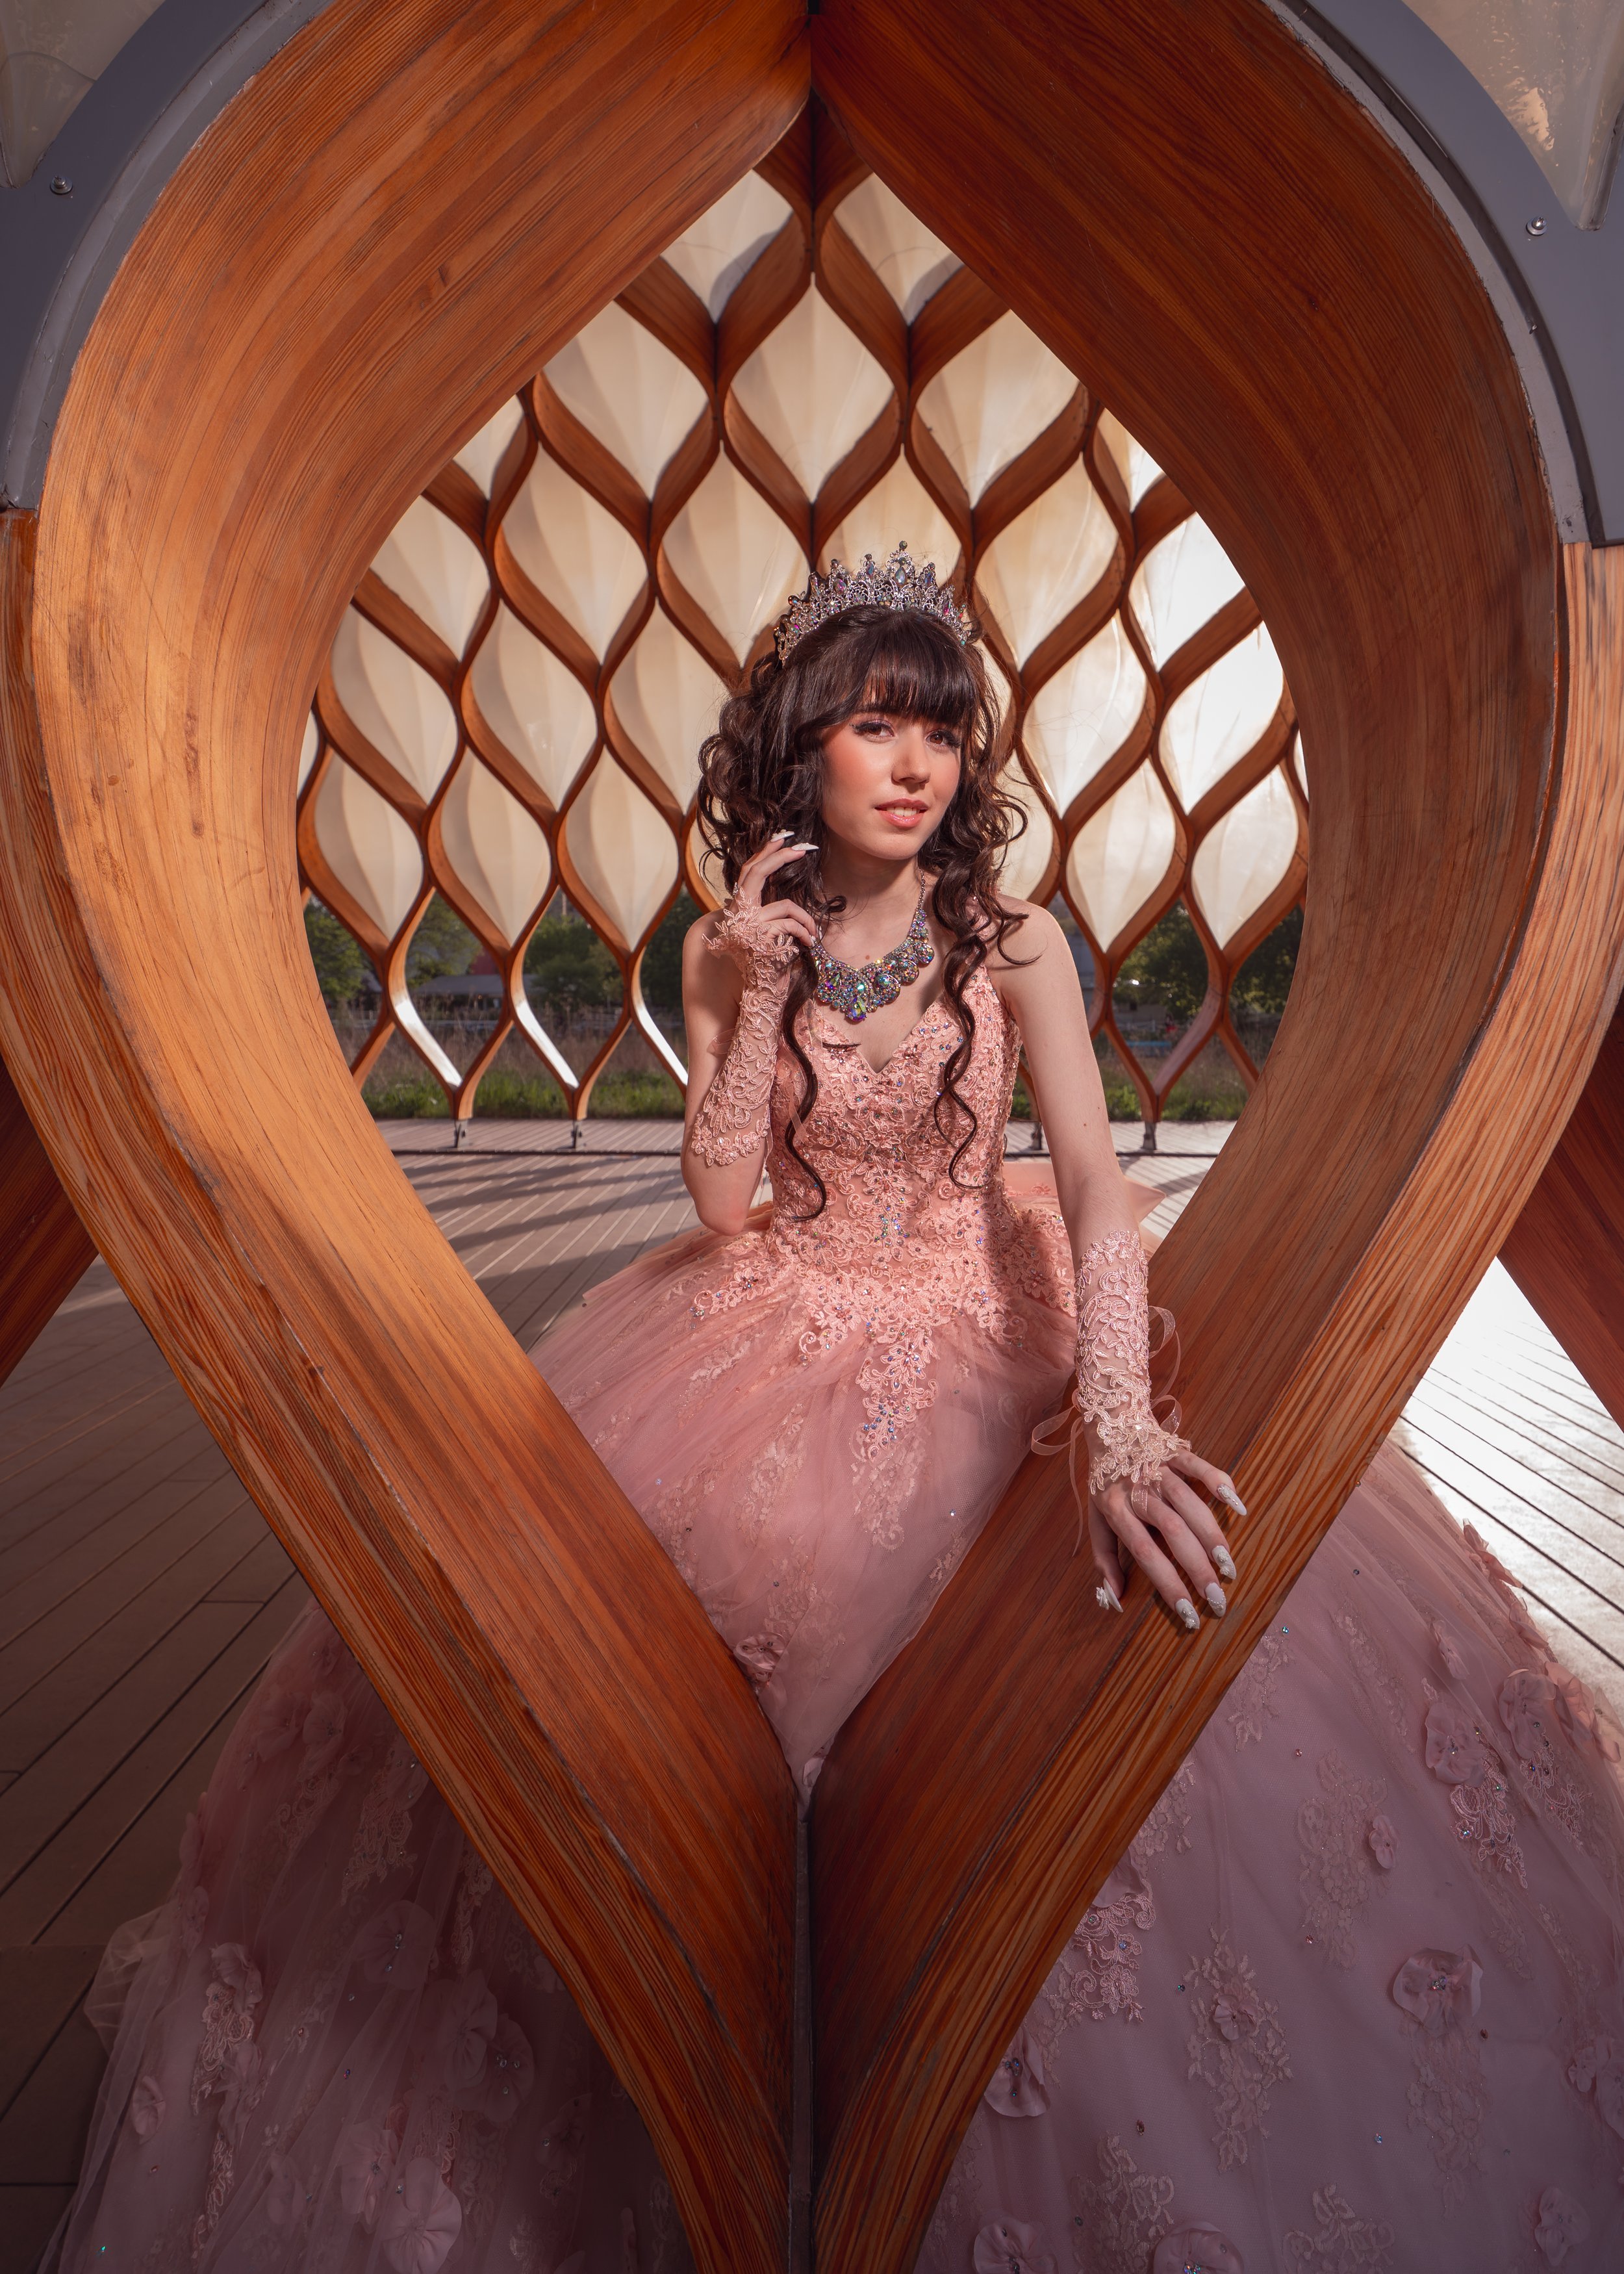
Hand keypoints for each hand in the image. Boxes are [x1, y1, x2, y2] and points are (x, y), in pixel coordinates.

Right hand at [711, 831, 819, 980]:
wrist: (762, 993)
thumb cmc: (770, 963)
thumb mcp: (770, 932)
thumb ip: (771, 911)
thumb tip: (786, 888)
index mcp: (738, 911)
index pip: (747, 873)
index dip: (763, 853)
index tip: (782, 837)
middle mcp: (736, 916)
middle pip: (755, 873)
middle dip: (780, 856)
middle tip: (803, 847)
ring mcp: (746, 927)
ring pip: (785, 905)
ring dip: (806, 919)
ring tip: (814, 933)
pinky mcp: (760, 938)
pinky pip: (790, 924)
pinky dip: (805, 932)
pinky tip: (809, 944)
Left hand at [1088, 1440, 1241, 1629]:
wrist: (1111, 1429)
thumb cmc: (1107, 1485)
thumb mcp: (1097, 1521)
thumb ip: (1104, 1561)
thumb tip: (1114, 1600)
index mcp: (1117, 1510)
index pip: (1145, 1553)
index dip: (1168, 1583)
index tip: (1189, 1613)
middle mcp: (1138, 1490)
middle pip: (1171, 1531)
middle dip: (1197, 1567)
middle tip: (1217, 1597)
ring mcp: (1158, 1469)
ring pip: (1187, 1502)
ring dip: (1211, 1534)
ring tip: (1228, 1565)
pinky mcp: (1176, 1452)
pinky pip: (1198, 1465)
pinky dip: (1217, 1482)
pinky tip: (1237, 1505)